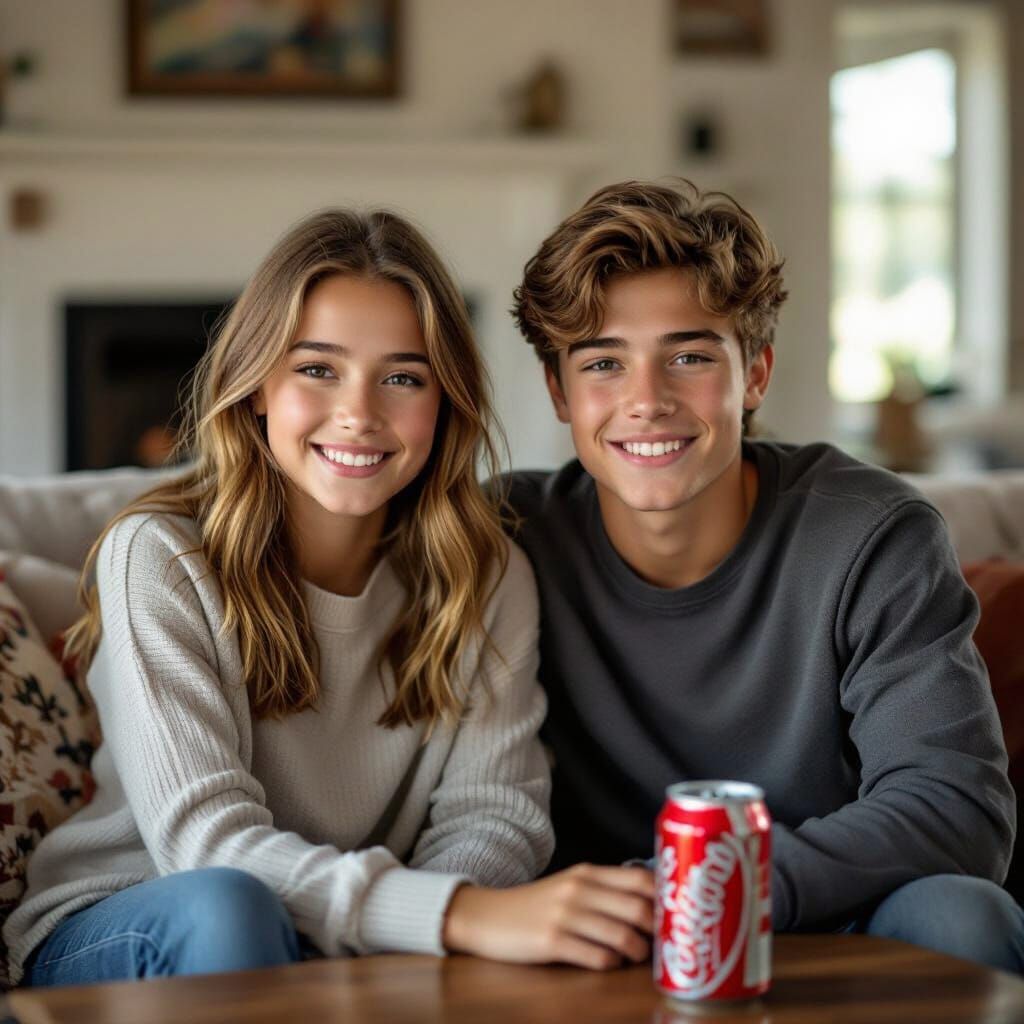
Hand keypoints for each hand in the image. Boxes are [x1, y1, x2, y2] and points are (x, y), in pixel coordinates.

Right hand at [442, 863, 653, 969]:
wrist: (487, 916)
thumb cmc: (535, 905)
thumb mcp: (570, 887)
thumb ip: (604, 892)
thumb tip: (650, 907)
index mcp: (587, 873)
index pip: (640, 878)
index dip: (666, 897)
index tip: (677, 912)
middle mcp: (579, 890)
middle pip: (638, 907)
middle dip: (659, 930)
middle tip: (665, 942)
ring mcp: (566, 915)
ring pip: (622, 935)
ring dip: (639, 952)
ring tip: (639, 957)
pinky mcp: (552, 941)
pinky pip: (597, 957)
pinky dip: (612, 964)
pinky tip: (610, 963)